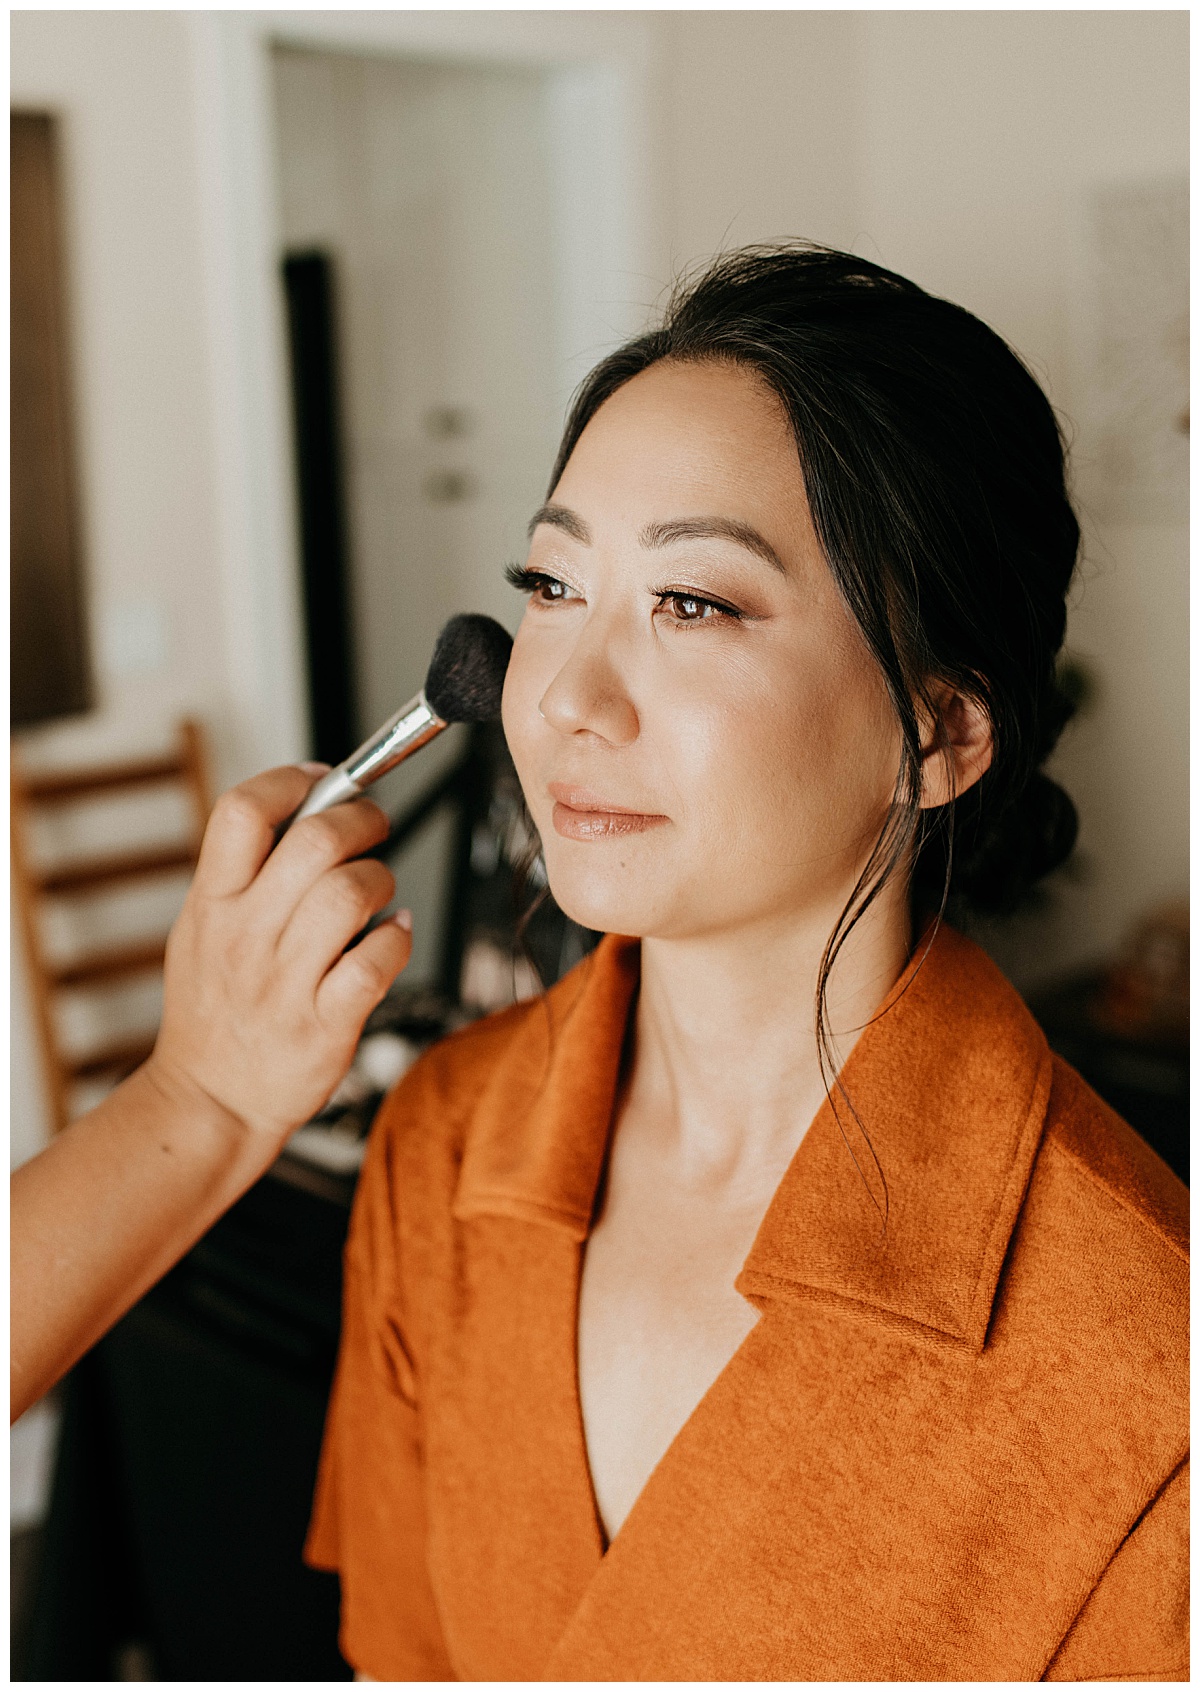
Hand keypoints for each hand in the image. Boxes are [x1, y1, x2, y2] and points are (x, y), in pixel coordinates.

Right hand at [143, 763, 411, 1144]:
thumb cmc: (215, 1012)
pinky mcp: (325, 1024)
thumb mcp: (202, 931)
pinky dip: (397, 937)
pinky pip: (377, 960)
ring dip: (382, 878)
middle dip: (363, 820)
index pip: (242, 812)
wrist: (209, 1102)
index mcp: (212, 904)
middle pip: (315, 840)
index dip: (291, 781)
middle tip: (374, 827)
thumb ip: (244, 874)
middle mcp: (246, 936)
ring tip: (379, 889)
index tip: (325, 780)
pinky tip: (392, 935)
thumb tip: (308, 807)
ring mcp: (286, 981)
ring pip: (352, 894)